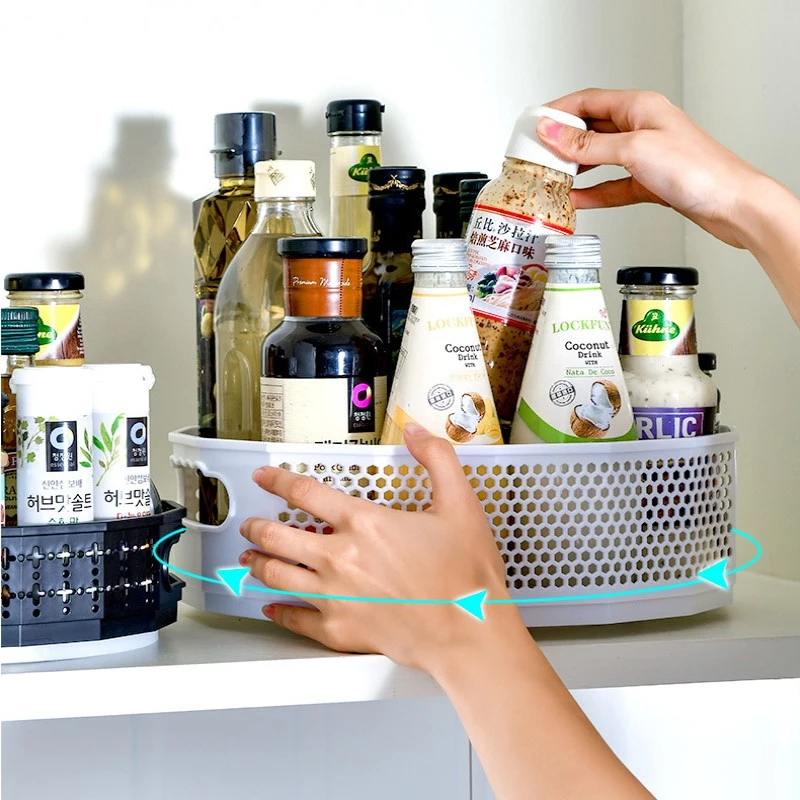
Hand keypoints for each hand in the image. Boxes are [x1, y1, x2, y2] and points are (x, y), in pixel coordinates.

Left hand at [238, 424, 517, 671]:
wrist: (469, 632)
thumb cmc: (465, 574)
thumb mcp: (459, 503)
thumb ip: (436, 459)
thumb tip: (416, 432)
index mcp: (363, 523)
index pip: (305, 493)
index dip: (278, 480)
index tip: (264, 477)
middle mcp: (339, 558)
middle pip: (278, 537)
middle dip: (256, 528)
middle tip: (249, 524)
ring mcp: (334, 596)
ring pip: (278, 576)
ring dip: (257, 564)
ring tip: (248, 559)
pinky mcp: (339, 630)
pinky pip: (296, 619)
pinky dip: (279, 612)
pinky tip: (272, 608)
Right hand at [537, 88, 763, 248]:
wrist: (732, 204)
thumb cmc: (697, 170)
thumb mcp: (633, 150)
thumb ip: (588, 144)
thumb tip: (552, 132)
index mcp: (639, 107)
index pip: (588, 101)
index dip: (557, 112)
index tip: (533, 126)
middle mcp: (642, 127)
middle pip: (591, 129)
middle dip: (562, 142)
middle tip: (536, 156)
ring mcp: (645, 156)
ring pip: (599, 158)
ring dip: (574, 168)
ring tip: (551, 178)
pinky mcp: (649, 182)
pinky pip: (611, 184)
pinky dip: (592, 191)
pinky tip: (576, 200)